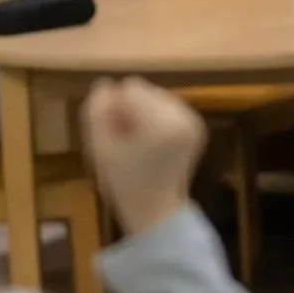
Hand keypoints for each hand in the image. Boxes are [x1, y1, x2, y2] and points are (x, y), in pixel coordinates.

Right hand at [83, 78, 207, 236]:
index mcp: (163, 123)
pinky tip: (150, 142)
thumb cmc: (124, 181)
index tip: (114, 133)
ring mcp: (193, 120)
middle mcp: (184, 116)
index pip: (130, 88)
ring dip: (141, 113)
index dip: (115, 107)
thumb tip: (105, 83)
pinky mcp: (196, 125)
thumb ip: (97, 110)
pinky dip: (155, 118)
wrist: (155, 208)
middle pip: (144, 89)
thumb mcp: (100, 146)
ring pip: (155, 96)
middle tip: (125, 140)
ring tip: (137, 142)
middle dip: (130, 108)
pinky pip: (166, 106)